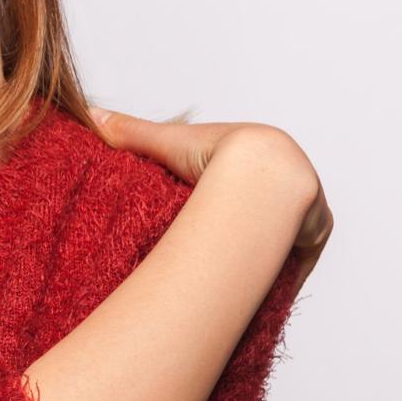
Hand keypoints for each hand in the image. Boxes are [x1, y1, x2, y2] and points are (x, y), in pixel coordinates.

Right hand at [88, 104, 331, 279]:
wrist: (263, 174)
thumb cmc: (218, 153)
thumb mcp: (167, 142)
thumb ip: (130, 132)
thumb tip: (89, 113)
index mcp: (258, 161)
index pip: (238, 188)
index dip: (217, 204)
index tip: (195, 223)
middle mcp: (283, 188)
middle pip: (261, 219)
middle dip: (243, 234)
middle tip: (211, 256)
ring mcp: (303, 216)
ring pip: (279, 243)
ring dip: (261, 257)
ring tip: (228, 278)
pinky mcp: (311, 241)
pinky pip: (292, 263)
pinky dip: (275, 273)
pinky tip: (255, 287)